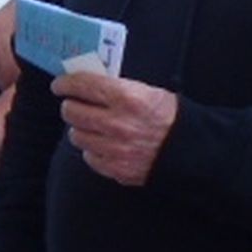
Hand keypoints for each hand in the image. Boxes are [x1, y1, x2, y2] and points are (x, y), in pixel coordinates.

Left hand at [53, 73, 177, 186]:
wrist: (191, 150)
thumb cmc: (169, 116)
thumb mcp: (147, 91)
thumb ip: (115, 87)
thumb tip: (86, 83)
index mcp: (127, 98)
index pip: (82, 85)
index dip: (66, 84)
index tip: (60, 85)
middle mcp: (117, 123)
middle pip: (71, 112)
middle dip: (71, 106)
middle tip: (75, 105)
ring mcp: (115, 149)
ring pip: (76, 135)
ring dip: (81, 129)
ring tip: (93, 126)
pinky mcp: (115, 168)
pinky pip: (89, 157)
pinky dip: (93, 149)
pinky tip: (104, 144)